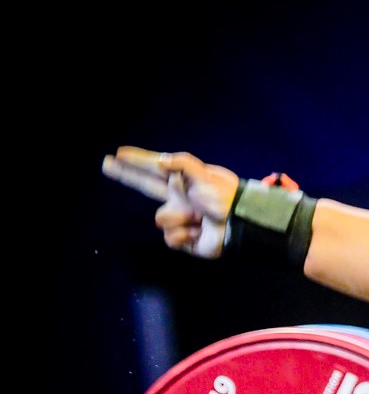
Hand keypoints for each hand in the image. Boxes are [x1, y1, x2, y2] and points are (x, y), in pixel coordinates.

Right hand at [102, 147, 239, 258]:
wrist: (239, 223)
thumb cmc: (224, 197)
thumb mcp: (205, 175)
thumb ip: (182, 164)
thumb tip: (159, 161)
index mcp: (182, 182)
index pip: (153, 169)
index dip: (136, 162)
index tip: (118, 153)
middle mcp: (177, 198)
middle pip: (144, 186)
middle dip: (125, 175)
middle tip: (105, 164)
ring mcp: (180, 218)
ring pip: (161, 219)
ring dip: (179, 218)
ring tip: (199, 218)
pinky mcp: (183, 239)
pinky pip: (170, 238)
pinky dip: (184, 235)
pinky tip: (198, 232)